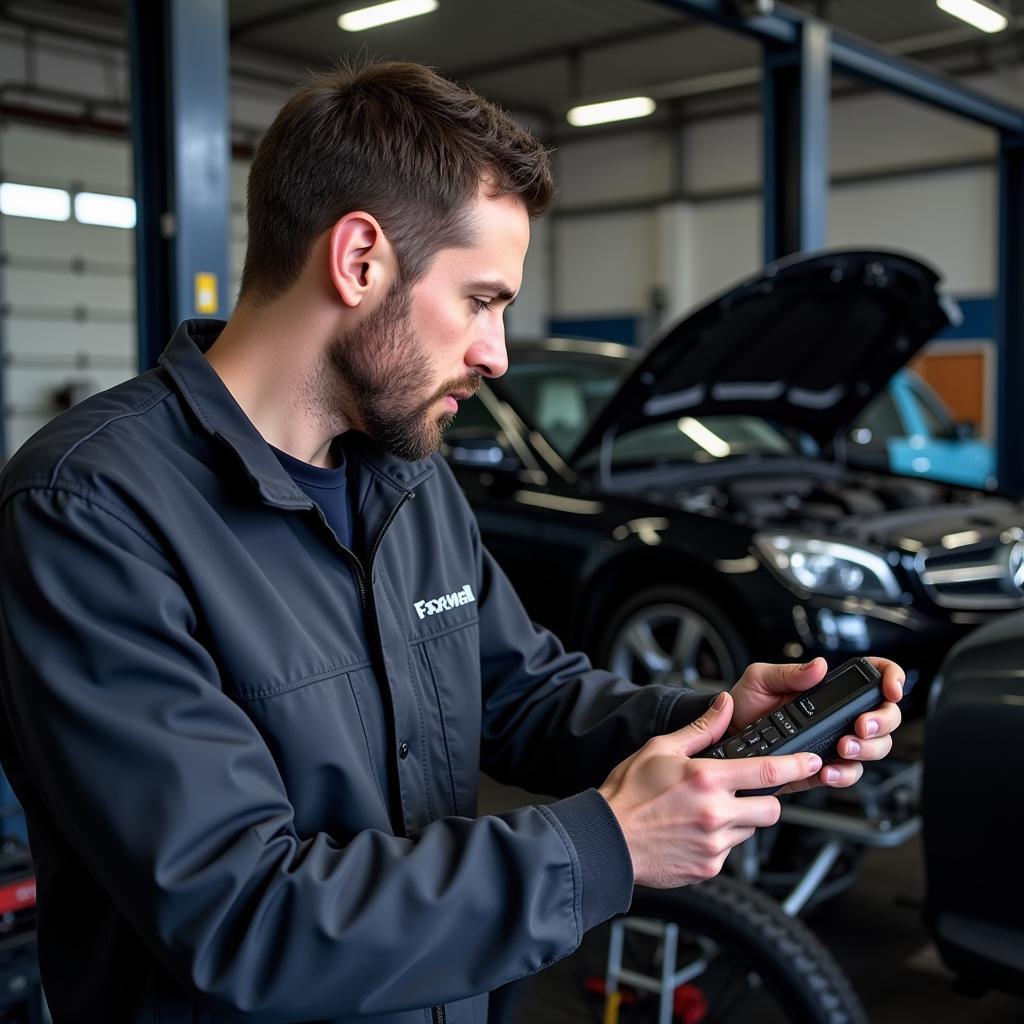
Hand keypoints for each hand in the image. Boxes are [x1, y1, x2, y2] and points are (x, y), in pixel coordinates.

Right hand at [598, 690, 823, 887]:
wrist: (606, 839)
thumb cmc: (628, 793)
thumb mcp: (661, 749)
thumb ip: (701, 728)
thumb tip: (725, 705)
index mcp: (707, 779)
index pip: (768, 773)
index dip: (797, 766)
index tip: (812, 761)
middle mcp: (716, 813)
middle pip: (772, 810)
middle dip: (765, 800)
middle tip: (742, 793)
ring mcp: (715, 844)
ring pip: (751, 830)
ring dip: (739, 820)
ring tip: (705, 811)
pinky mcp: (710, 866)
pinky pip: (730, 850)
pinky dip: (719, 840)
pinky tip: (693, 831)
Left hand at [729, 657, 904, 792]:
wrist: (725, 739)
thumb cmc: (744, 704)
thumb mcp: (761, 679)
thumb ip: (790, 672)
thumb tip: (818, 666)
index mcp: (826, 690)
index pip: (872, 680)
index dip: (890, 679)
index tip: (890, 690)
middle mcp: (837, 717)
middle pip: (884, 718)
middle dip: (881, 723)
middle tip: (861, 727)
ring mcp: (833, 743)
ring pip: (874, 749)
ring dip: (866, 750)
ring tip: (842, 748)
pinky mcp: (822, 768)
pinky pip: (847, 774)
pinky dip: (843, 774)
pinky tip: (826, 770)